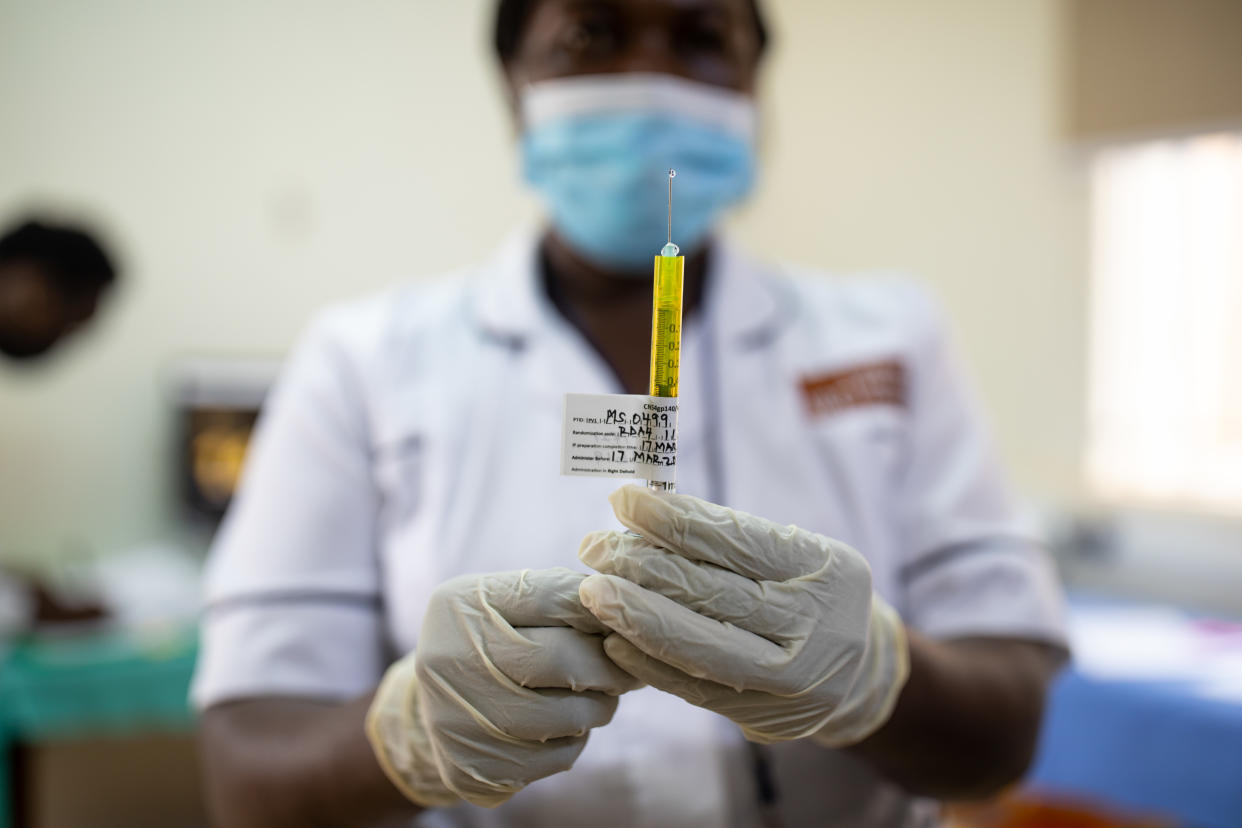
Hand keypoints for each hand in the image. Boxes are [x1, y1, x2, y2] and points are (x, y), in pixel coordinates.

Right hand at [366, 568, 640, 807]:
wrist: (431, 706)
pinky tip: (563, 726)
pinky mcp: (474, 767)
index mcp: (462, 604)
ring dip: (598, 706)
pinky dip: (575, 740)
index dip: (601, 612)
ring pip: (568, 716)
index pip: (553, 597)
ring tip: (597, 696)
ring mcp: (457, 717)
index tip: (624, 625)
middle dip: (608, 667)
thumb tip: (625, 610)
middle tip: (625, 671)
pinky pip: (557, 757)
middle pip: (562, 661)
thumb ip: (561, 596)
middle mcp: (449, 658)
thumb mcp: (508, 602)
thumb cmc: (488, 640)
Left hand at [578, 486, 908, 746]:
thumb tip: (640, 510)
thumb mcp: (795, 555)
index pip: (734, 539)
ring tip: (593, 591)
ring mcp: (789, 676)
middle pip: (710, 592)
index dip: (672, 519)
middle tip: (594, 547)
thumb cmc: (809, 595)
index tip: (624, 500)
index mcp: (822, 567)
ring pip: (698, 644)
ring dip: (635, 616)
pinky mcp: (763, 715)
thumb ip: (728, 538)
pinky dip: (649, 663)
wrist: (861, 674)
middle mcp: (811, 623)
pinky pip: (694, 687)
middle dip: (641, 566)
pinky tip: (614, 641)